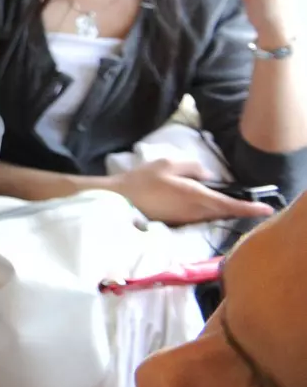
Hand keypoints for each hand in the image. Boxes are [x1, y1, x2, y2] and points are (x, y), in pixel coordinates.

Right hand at [111, 158, 273, 225]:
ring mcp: (187, 219)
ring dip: (225, 211)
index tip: (266, 209)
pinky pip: (202, 217)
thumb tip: (210, 175)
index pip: (228, 204)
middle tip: (253, 204)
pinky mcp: (179, 222)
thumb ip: (192, 167)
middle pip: (224, 212)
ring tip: (234, 203)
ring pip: (214, 215)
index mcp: (195, 196)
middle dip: (239, 209)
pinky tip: (210, 205)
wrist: (120, 200)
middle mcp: (195, 211)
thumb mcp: (166, 164)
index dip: (248, 207)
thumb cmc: (142, 180)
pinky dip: (211, 212)